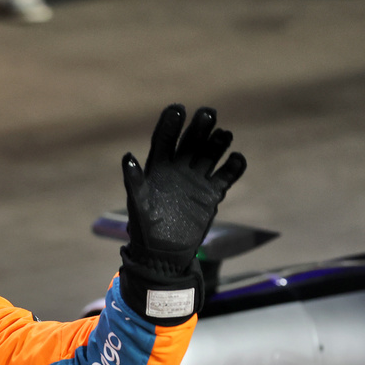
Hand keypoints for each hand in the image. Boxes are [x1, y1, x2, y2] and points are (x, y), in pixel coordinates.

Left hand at [122, 104, 245, 267]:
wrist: (163, 255)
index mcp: (158, 167)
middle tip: (208, 114)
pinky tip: (237, 159)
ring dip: (217, 143)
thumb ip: (134, 181)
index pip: (164, 139)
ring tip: (224, 135)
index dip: (170, 124)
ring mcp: (196, 180)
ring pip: (210, 154)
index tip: (178, 109)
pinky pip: (226, 175)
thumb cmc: (145, 229)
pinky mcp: (211, 194)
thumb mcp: (137, 205)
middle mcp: (178, 169)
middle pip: (191, 141)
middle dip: (199, 127)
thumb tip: (127, 157)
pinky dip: (234, 167)